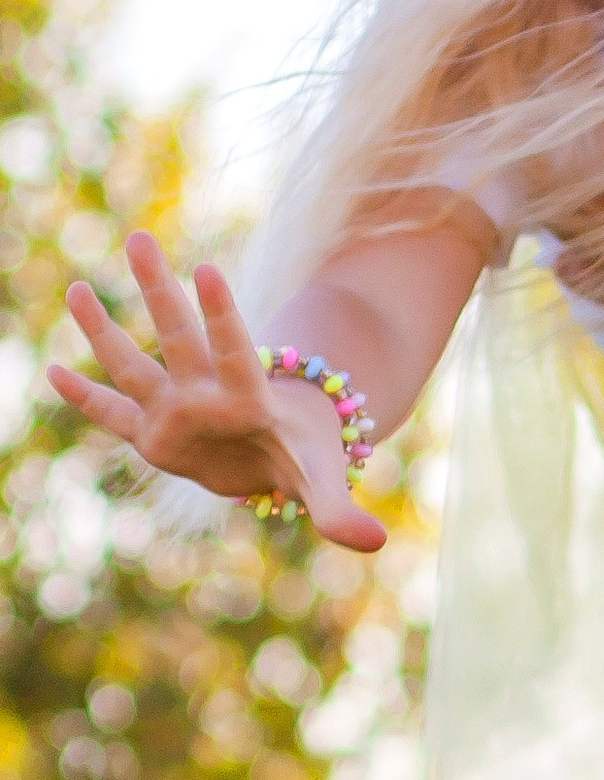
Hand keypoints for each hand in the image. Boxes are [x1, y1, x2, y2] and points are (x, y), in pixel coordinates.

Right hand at [48, 235, 386, 553]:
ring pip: (133, 365)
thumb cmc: (302, 457)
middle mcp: (204, 395)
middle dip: (159, 292)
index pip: (234, 350)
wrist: (281, 457)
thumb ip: (340, 512)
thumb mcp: (321, 485)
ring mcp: (174, 410)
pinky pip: (112, 413)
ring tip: (78, 286)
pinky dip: (84, 399)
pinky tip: (50, 372)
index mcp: (247, 399)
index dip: (222, 314)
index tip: (206, 268)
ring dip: (104, 330)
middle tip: (139, 238)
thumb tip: (377, 541)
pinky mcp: (152, 435)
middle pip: (178, 338)